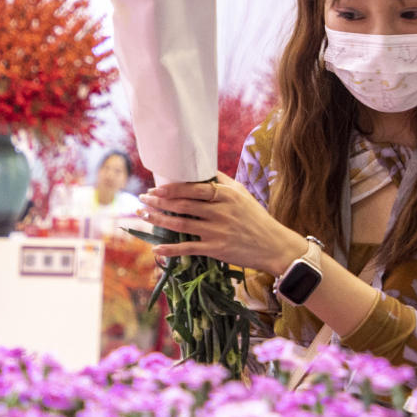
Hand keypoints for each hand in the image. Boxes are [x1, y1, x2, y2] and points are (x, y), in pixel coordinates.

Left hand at [139, 177, 303, 274]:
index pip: (193, 188)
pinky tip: (156, 249)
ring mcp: (217, 231)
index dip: (172, 188)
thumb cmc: (255, 218)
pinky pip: (188, 248)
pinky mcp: (216, 249)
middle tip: (142, 198)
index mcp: (226, 195)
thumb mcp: (242, 194)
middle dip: (159, 201)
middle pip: (183, 205)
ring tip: (143, 215)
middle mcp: (220, 212)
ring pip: (181, 225)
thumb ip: (222, 181)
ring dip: (158, 219)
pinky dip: (171, 250)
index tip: (155, 188)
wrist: (273, 246)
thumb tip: (202, 167)